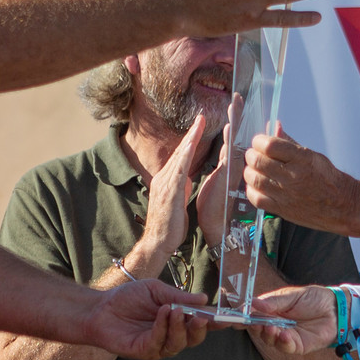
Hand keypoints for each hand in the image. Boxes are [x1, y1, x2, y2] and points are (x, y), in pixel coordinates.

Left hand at [85, 278, 209, 359]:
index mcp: (179, 320)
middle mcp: (172, 336)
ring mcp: (158, 346)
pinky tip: (162, 313)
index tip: (237, 319)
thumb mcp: (156, 290)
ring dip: (180, 326)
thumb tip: (204, 299)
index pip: (204, 323)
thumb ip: (178, 296)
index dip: (220, 323)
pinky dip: (163, 327)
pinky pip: (159, 342)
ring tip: (175, 310)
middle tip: (203, 317)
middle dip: (202, 329)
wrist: (100, 307)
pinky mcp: (144, 351)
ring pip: (179, 343)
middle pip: (195, 338)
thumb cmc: (127, 298)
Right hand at [132, 115, 211, 273]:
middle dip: (191, 133)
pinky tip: (191, 145)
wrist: (158, 242)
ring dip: (190, 139)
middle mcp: (163, 178)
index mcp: (167, 181)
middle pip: (179, 151)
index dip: (189, 141)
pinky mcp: (169, 191)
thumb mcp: (177, 202)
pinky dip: (185, 155)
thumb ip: (180, 188)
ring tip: (199, 124)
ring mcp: (164, 183)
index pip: (180, 157)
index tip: (199, 128)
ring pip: (179, 156)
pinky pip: (178, 169)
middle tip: (201, 117)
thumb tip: (186, 178)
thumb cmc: (169, 226)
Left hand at [193, 106, 238, 247]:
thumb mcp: (218, 179)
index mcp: (228, 163)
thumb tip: (226, 153)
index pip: (232, 136)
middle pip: (237, 133)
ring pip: (234, 139)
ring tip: (236, 104)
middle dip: (238, 115)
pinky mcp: (227, 175)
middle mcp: (232, 163)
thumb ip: (224, 165)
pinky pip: (230, 153)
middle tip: (239, 96)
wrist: (215, 224)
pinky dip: (231, 139)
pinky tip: (230, 127)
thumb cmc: (215, 204)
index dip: (234, 119)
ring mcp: (231, 169)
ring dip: (235, 121)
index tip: (235, 103)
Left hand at [244, 127, 359, 236]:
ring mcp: (286, 194)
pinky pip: (256, 198)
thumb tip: (275, 126)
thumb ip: (289, 142)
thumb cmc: (327, 178)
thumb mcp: (311, 155)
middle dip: (251, 155)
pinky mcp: (282, 209)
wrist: (342, 205)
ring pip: (254, 179)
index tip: (259, 142)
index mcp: (302, 159)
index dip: (259, 141)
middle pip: (258, 161)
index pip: (270, 145)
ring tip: (254, 169)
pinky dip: (251, 189)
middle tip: (254, 155)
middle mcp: (293, 176)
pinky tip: (256, 185)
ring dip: (249, 171)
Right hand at [247, 285, 338, 353]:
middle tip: (255, 322)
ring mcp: (285, 335)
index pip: (251, 315)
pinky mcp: (297, 346)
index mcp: (271, 310)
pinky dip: (283, 342)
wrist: (336, 308)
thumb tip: (253, 304)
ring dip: (268, 334)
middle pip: (257, 329)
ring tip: (272, 327)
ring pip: (269, 339)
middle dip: (254, 326)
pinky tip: (284, 334)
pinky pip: (286, 346)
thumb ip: (273, 302)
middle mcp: (275, 324)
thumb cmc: (315, 299)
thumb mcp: (292, 295)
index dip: (239, 318)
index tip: (228, 320)